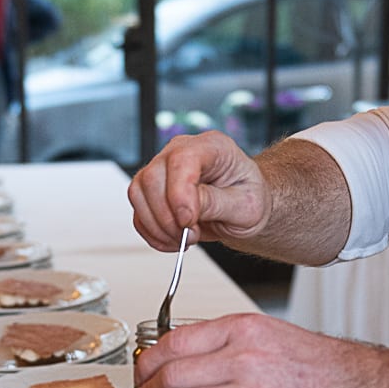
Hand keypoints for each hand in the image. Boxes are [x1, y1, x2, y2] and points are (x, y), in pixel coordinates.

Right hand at [127, 131, 270, 251]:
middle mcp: (182, 152)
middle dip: (168, 216)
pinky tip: (174, 240)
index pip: (182, 159)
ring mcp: (163, 169)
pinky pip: (138, 212)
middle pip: (153, 177)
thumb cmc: (249, 200)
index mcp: (212, 147)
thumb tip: (187, 207)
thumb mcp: (246, 206)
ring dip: (159, 227)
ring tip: (185, 238)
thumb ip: (217, 203)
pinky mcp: (152, 191)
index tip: (188, 221)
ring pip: (138, 194)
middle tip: (191, 235)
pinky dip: (152, 233)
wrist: (243, 209)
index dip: (179, 193)